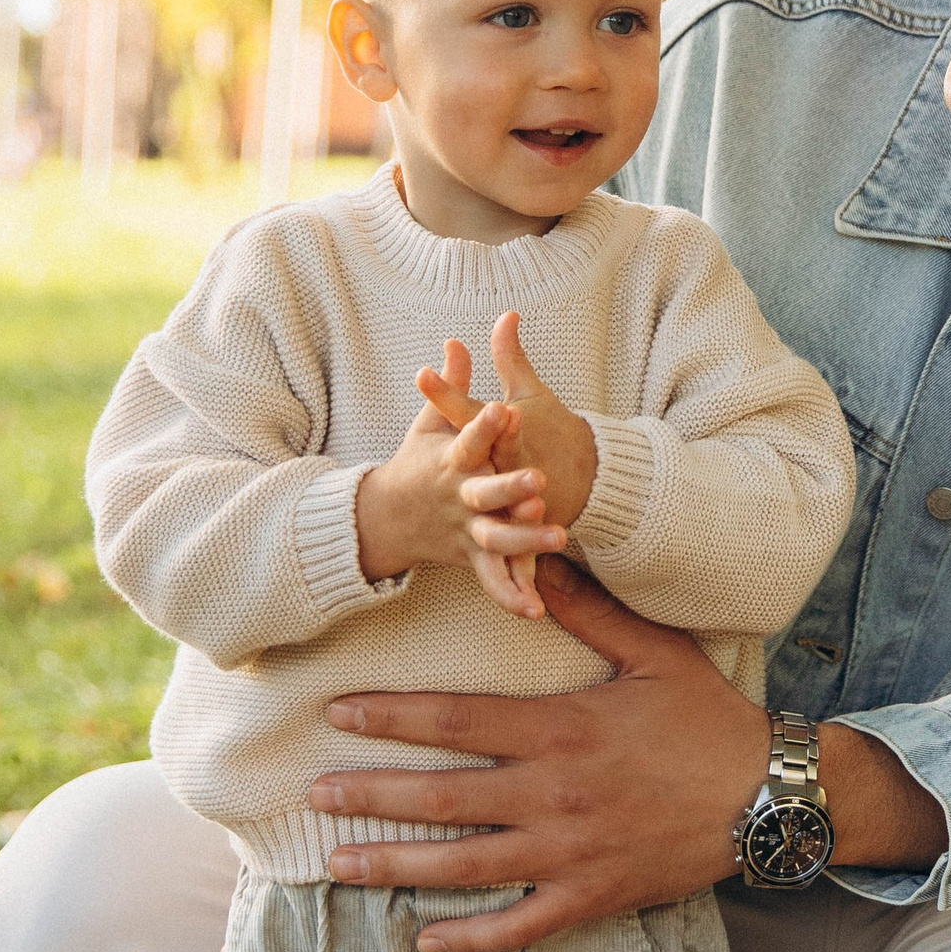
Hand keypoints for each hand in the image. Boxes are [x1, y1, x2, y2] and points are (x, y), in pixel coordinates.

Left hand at [308, 558, 946, 951]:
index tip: (336, 715)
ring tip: (337, 864)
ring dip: (394, 866)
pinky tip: (423, 937)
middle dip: (370, 795)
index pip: (456, 723)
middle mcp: (553, 796)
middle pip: (441, 798)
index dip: (390, 719)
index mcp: (562, 730)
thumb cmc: (710, 720)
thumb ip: (587, 610)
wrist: (771, 797)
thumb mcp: (654, 651)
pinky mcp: (590, 897)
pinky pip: (517, 925)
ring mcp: (568, 854)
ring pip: (463, 866)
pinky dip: (468, 936)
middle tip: (313, 796)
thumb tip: (533, 560)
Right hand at [421, 313, 601, 619]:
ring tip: (562, 538)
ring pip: (496, 539)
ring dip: (526, 541)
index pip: (467, 440)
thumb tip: (457, 340)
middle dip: (511, 488)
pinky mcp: (472, 557)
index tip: (506, 409)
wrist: (388, 518)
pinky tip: (537, 611)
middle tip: (540, 480)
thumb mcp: (430, 425)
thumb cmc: (419, 464)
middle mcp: (456, 498)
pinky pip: (492, 580)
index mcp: (448, 462)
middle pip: (484, 493)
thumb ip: (450, 387)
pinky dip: (512, 597)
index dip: (486, 427)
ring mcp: (464, 530)